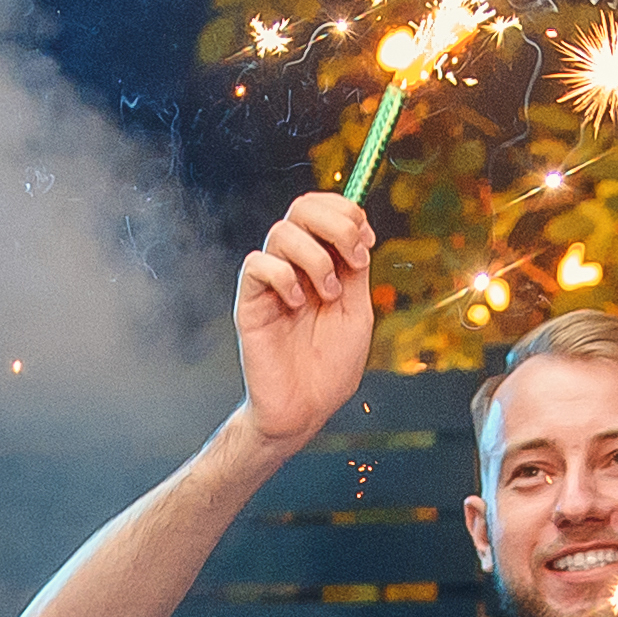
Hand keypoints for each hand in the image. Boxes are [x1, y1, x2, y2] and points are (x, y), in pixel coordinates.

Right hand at [231, 193, 381, 453]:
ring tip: (329, 294)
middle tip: (354, 257)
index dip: (347, 212)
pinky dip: (283, 276)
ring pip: (281, 231)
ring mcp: (270, 282)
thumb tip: (359, 232)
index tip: (367, 240)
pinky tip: (297, 304)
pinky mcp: (250, 302)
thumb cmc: (330, 367)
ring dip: (316, 258)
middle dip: (335, 222)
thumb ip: (356, 272)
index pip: (323, 210)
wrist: (304, 408)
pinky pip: (257, 264)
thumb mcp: (357, 313)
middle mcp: (294, 265)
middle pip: (301, 207)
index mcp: (321, 263)